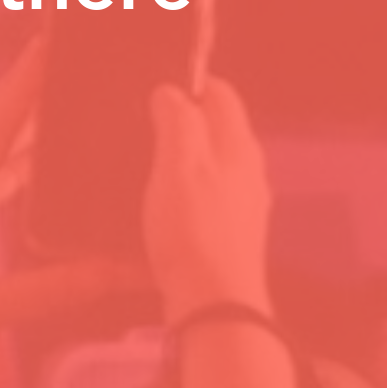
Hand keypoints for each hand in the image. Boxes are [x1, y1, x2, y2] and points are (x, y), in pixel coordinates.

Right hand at [143, 78, 270, 323]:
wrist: (213, 302)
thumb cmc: (192, 227)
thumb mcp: (178, 164)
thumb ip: (177, 121)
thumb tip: (171, 91)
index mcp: (238, 145)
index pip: (221, 93)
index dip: (188, 84)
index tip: (151, 91)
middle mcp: (248, 169)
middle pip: (217, 127)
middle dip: (182, 118)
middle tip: (138, 125)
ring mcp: (243, 202)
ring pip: (211, 161)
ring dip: (181, 155)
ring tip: (141, 161)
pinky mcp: (230, 231)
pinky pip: (206, 192)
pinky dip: (184, 186)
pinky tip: (160, 201)